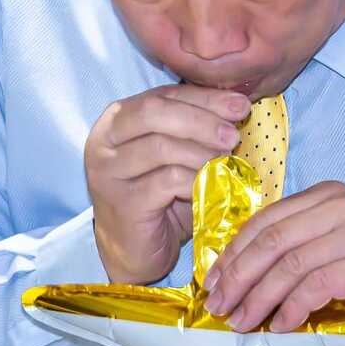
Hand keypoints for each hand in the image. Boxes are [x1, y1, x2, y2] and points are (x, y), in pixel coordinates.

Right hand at [86, 84, 249, 283]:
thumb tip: (236, 104)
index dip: (204, 98)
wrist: (135, 249)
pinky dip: (196, 180)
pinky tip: (211, 185)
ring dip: (202, 152)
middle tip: (233, 135)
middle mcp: (103, 141)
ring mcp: (108, 172)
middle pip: (154, 112)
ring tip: (225, 161)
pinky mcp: (122, 202)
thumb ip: (192, 127)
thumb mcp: (176, 154)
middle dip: (201, 120)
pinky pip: (167, 181)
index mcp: (116, 120)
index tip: (240, 105)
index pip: (163, 96)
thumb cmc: (159, 198)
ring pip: (161, 147)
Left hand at [202, 181, 344, 331]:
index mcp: (325, 195)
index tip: (212, 282)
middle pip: (274, 240)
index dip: (233, 253)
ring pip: (292, 264)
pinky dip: (292, 307)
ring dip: (260, 298)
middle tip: (219, 306)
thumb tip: (228, 275)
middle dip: (240, 276)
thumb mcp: (323, 247)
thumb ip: (287, 249)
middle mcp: (342, 205)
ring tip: (242, 322)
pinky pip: (317, 285)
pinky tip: (280, 325)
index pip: (266, 220)